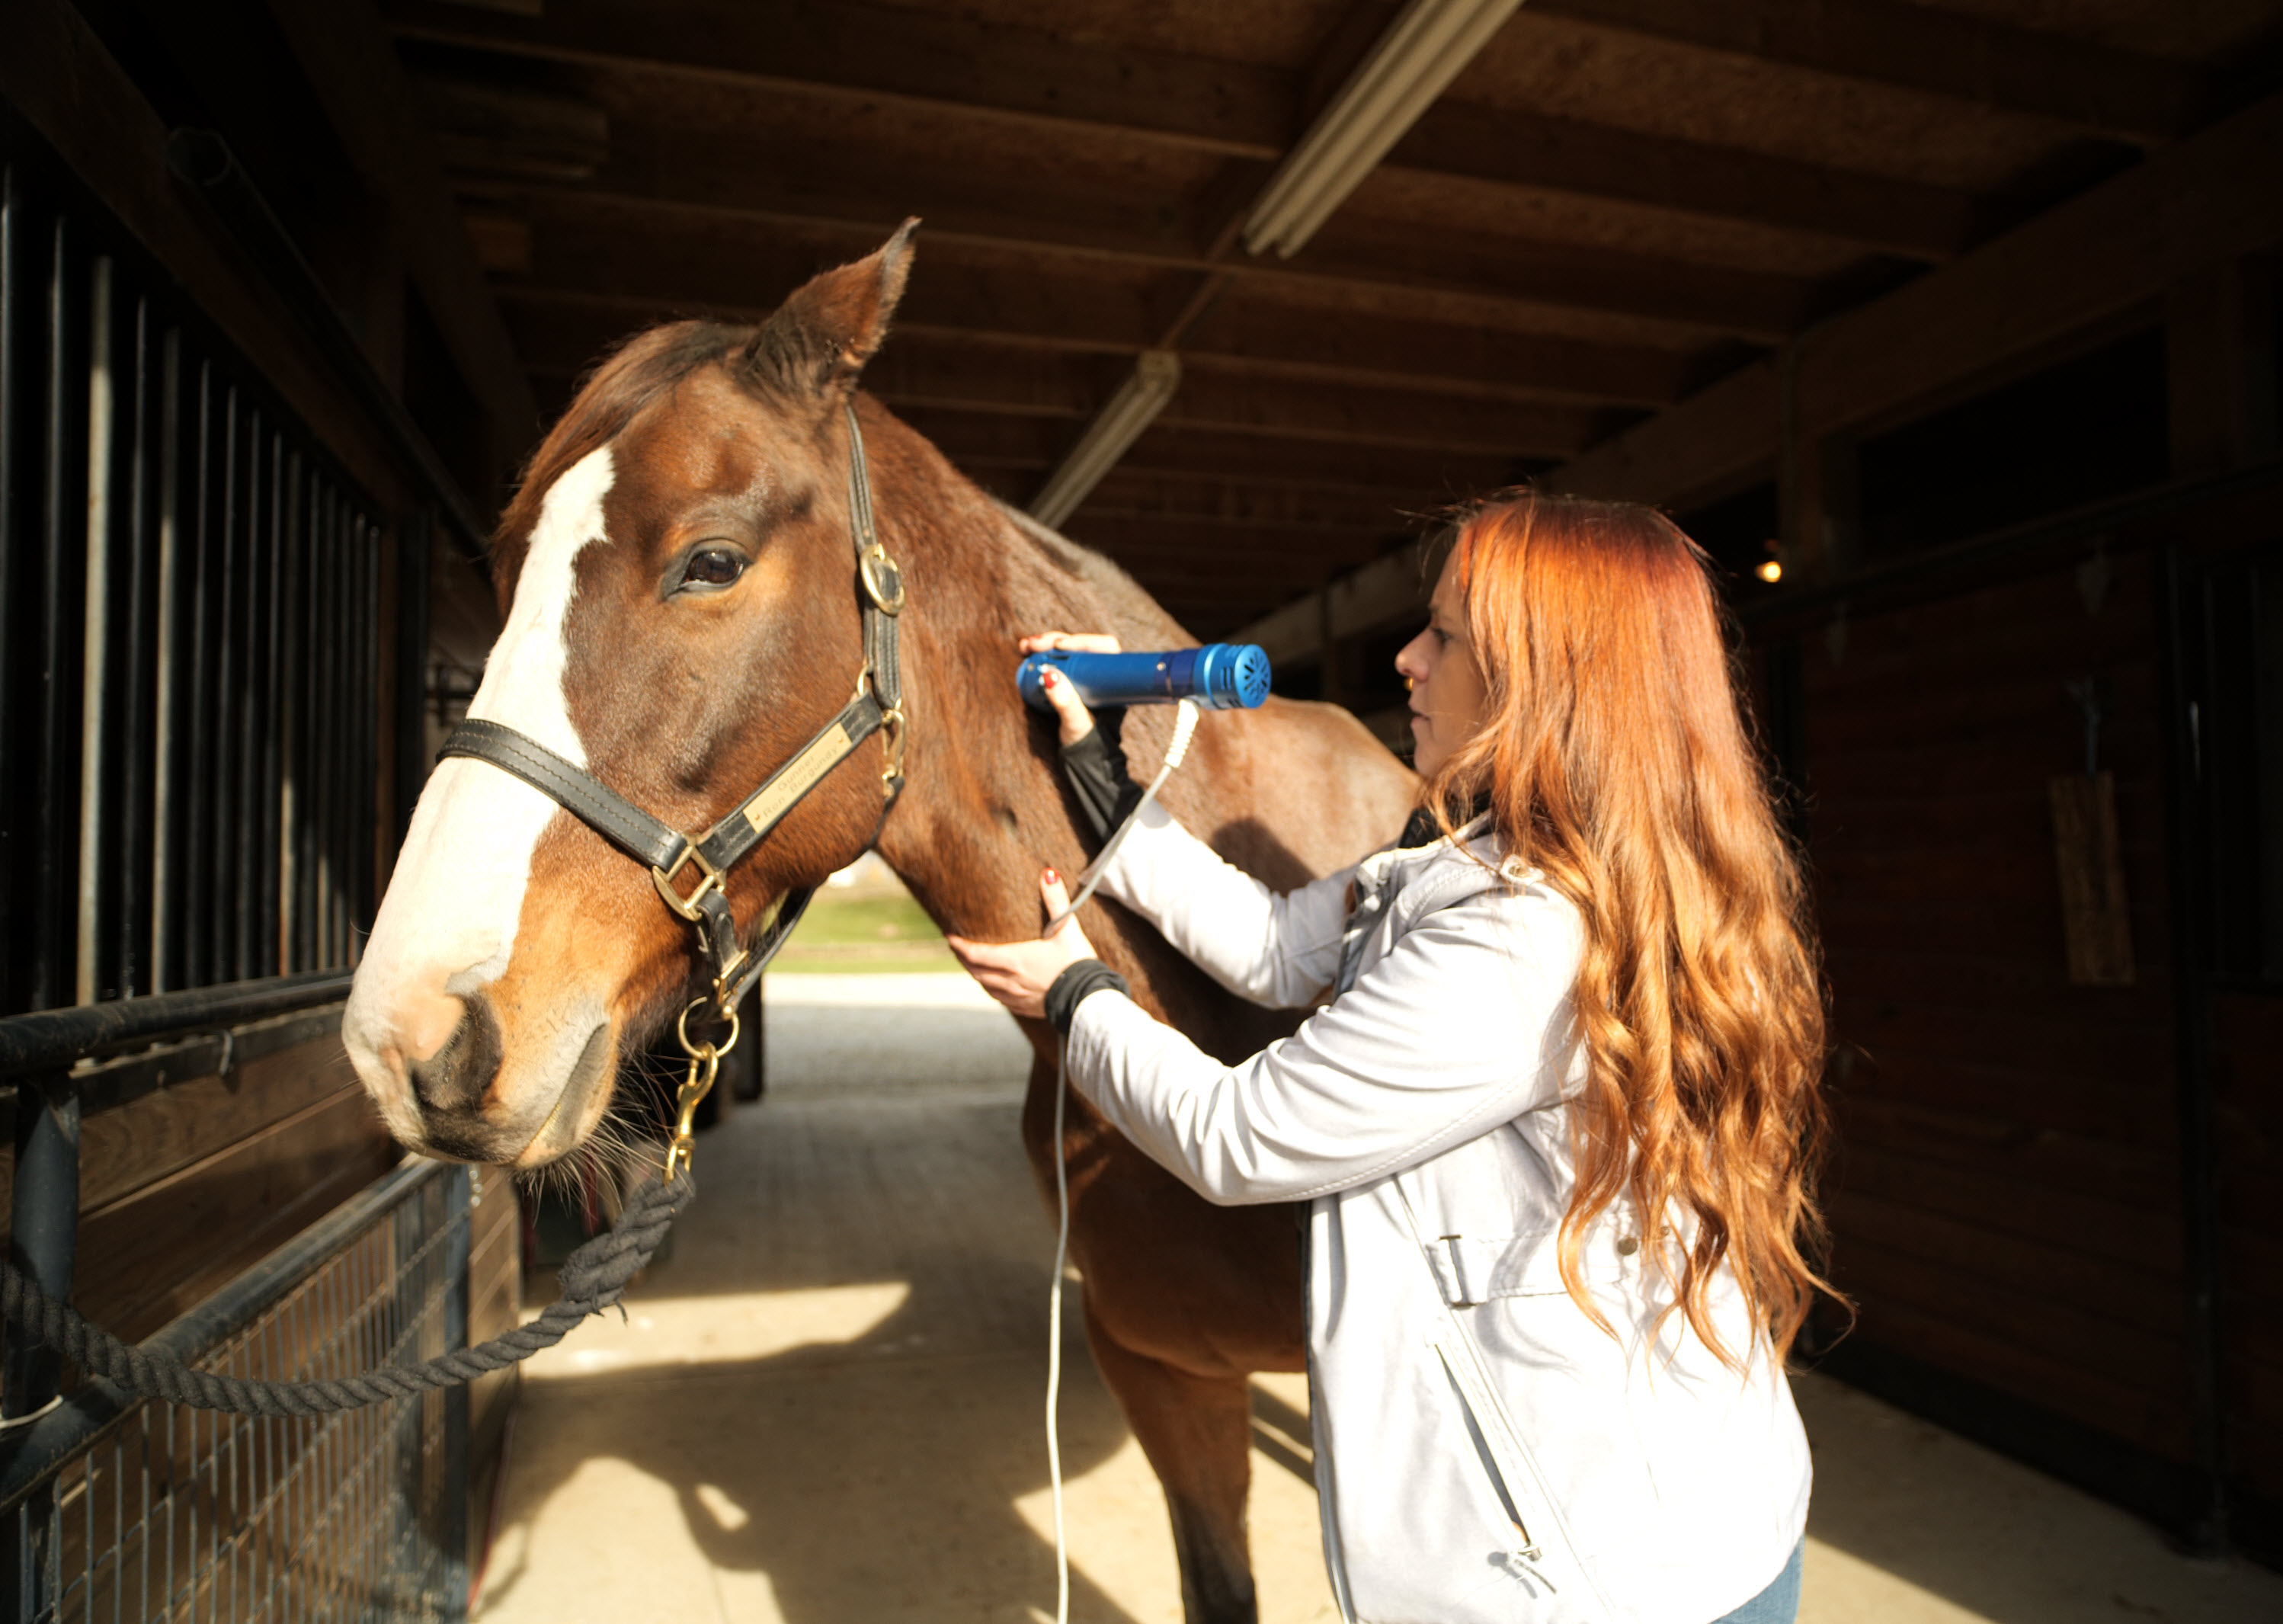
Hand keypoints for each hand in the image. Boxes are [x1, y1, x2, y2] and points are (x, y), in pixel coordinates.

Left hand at [945, 869, 1098, 1020]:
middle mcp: (1010, 980)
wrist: (1089, 999)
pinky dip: (992, 989)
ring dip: (976, 974)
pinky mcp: (1027, 1008)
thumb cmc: (1077, 963)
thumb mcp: (1067, 928)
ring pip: (986, 986)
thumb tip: (1048, 873)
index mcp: (1015, 960)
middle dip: (964, 958)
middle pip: (976, 970)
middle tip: (957, 947)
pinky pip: (1001, 999)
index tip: (949, 936)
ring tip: (972, 964)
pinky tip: (995, 986)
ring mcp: (1017, 996)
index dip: (960, 945)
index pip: (977, 953)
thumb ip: (1056, 900)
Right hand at [1019, 630, 1119, 745]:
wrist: (1084, 759)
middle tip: (1035, 644)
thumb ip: (1066, 703)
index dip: (1082, 641)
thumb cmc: (1088, 742)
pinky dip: (1040, 655)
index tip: (1060, 645)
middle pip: (1080, 646)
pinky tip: (1025, 651)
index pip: (1103, 647)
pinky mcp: (1069, 681)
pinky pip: (1056, 661)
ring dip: (1045, 645)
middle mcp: (1099, 674)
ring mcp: (1083, 677)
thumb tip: (1049, 676)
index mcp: (1112, 680)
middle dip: (1056, 641)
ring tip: (1025, 647)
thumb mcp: (1077, 722)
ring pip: (1066, 651)